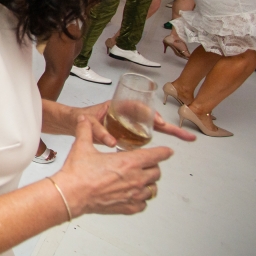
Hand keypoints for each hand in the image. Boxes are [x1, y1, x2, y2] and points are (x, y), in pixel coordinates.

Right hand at [52, 117, 172, 217]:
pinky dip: (141, 199)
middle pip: (156, 172)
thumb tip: (83, 120)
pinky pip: (143, 204)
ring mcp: (133, 195)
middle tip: (143, 165)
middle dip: (152, 167)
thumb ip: (85, 131)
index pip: (156, 156)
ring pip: (153, 189)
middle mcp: (136, 179)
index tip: (168, 152)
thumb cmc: (78, 174)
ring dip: (148, 183)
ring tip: (139, 180)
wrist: (71, 194)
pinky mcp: (128, 207)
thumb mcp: (82, 146)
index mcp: (128, 162)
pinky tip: (132, 195)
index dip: (164, 152)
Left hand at [77, 102, 195, 144]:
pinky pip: (142, 136)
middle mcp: (124, 113)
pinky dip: (153, 142)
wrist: (70, 123)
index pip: (139, 107)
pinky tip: (163, 150)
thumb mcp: (86, 124)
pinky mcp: (125, 133)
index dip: (151, 114)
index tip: (160, 123)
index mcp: (115, 106)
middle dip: (168, 125)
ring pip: (150, 127)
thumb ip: (98, 131)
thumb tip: (112, 142)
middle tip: (186, 134)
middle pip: (150, 118)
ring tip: (183, 138)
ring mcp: (126, 123)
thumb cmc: (77, 119)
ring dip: (166, 132)